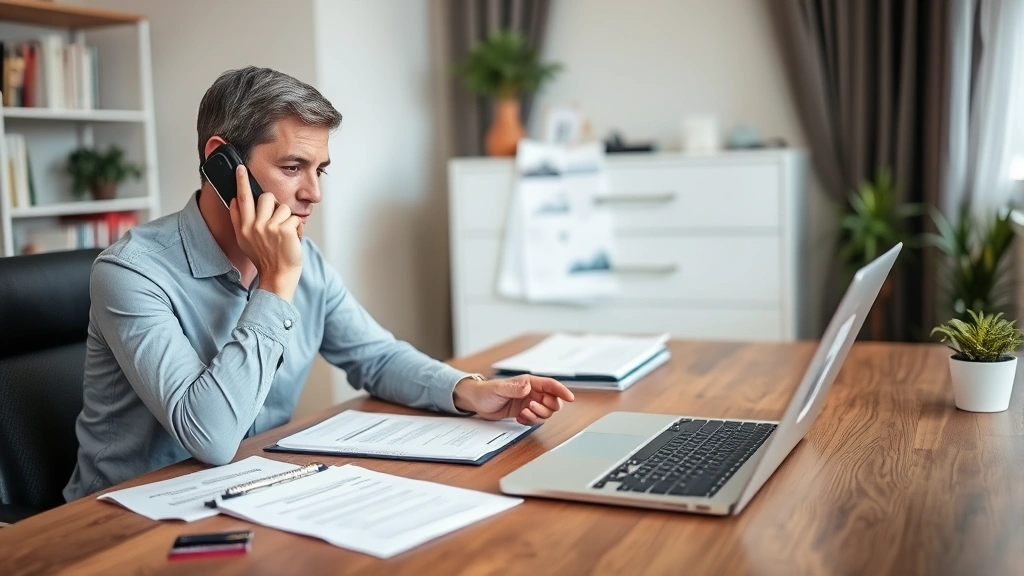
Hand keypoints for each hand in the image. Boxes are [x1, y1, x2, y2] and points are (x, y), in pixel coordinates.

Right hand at [228, 165, 302, 300]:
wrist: (277, 276)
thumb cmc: (265, 258)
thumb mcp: (245, 240)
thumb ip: (239, 220)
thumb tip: (235, 200)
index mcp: (244, 227)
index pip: (241, 199)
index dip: (241, 182)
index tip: (240, 168)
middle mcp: (254, 226)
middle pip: (266, 197)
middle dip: (275, 205)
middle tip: (277, 221)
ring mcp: (269, 227)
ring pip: (282, 207)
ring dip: (288, 220)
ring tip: (285, 234)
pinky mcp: (285, 230)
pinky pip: (295, 218)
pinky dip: (298, 228)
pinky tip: (293, 239)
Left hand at [453, 374, 574, 425]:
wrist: (476, 401)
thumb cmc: (486, 391)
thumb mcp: (499, 389)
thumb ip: (514, 388)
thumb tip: (528, 387)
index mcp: (529, 383)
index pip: (551, 385)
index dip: (562, 391)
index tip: (570, 398)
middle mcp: (531, 393)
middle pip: (552, 401)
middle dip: (547, 407)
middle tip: (532, 407)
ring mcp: (528, 403)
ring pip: (545, 412)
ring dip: (537, 415)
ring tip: (523, 413)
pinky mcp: (523, 412)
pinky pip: (535, 420)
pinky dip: (530, 421)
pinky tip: (519, 418)